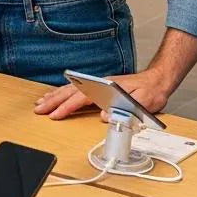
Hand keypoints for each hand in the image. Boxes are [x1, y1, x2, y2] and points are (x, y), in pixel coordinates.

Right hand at [34, 68, 172, 120]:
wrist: (157, 80)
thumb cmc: (151, 91)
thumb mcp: (144, 103)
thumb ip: (125, 110)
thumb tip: (104, 117)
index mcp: (106, 86)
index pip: (82, 97)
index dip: (67, 106)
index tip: (55, 114)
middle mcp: (98, 83)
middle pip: (70, 92)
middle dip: (53, 101)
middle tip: (39, 110)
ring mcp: (97, 84)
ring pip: (70, 89)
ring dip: (54, 96)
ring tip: (40, 103)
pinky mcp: (98, 87)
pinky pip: (76, 89)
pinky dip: (62, 93)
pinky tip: (55, 96)